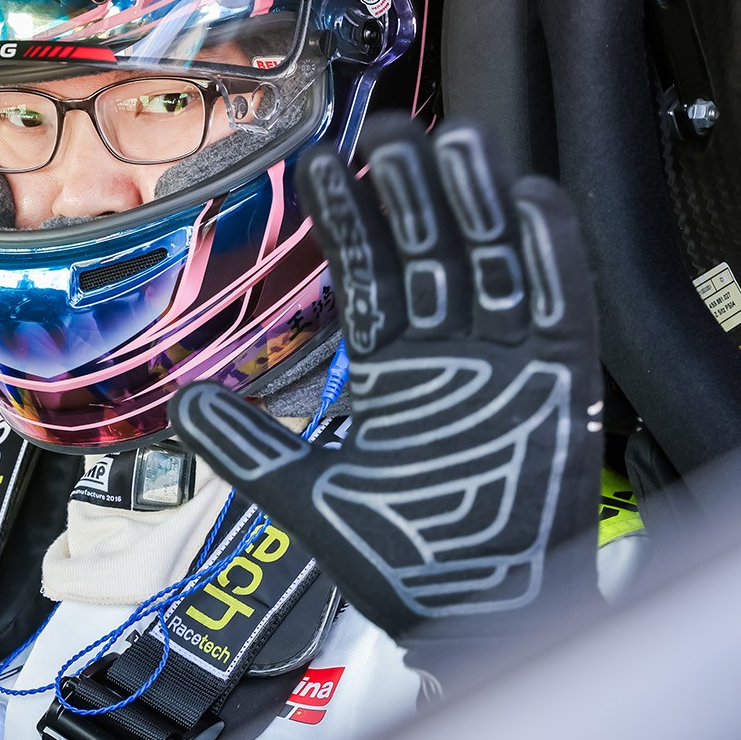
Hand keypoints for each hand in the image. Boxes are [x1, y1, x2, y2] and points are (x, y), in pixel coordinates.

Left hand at [172, 113, 604, 679]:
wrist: (464, 608)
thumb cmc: (395, 557)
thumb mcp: (301, 493)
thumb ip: (245, 446)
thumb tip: (184, 403)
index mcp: (389, 370)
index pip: (366, 276)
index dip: (348, 221)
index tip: (323, 162)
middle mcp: (446, 355)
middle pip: (429, 253)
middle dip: (409, 193)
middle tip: (390, 130)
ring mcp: (501, 363)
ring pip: (489, 262)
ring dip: (471, 203)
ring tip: (450, 141)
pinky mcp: (556, 382)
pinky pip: (556, 305)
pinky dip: (545, 256)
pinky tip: (524, 200)